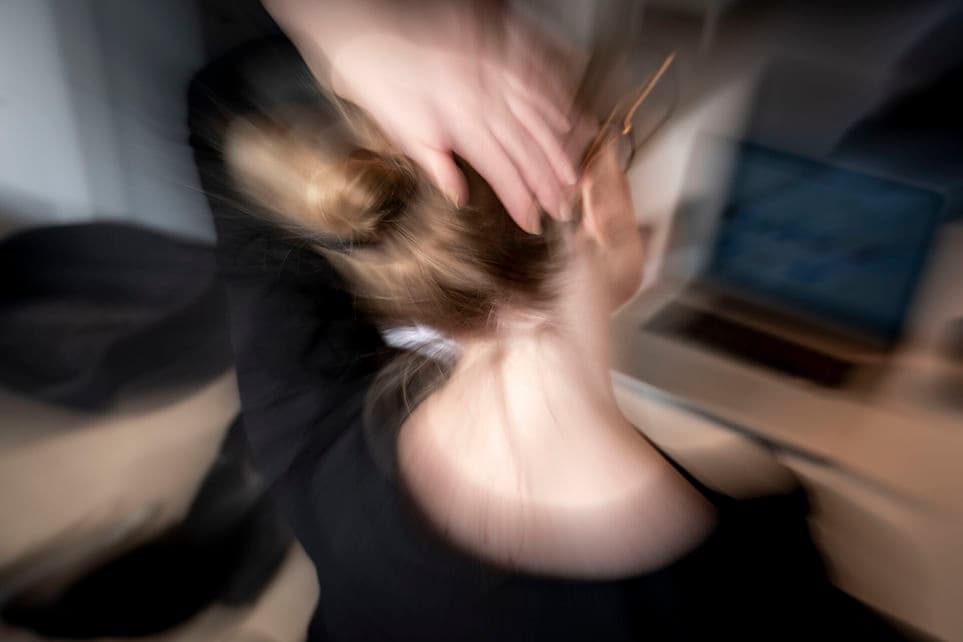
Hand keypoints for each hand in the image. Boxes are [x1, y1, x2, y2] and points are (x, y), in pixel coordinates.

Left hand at [265, 0, 585, 232]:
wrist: (358, 14)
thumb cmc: (370, 70)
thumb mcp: (395, 124)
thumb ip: (434, 161)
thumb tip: (458, 195)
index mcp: (458, 120)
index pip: (502, 170)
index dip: (521, 199)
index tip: (534, 220)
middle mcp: (483, 92)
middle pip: (527, 145)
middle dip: (549, 180)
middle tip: (565, 205)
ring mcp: (493, 61)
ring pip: (540, 108)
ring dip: (561, 142)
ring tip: (576, 169)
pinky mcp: (496, 33)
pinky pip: (537, 63)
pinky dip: (557, 88)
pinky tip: (568, 108)